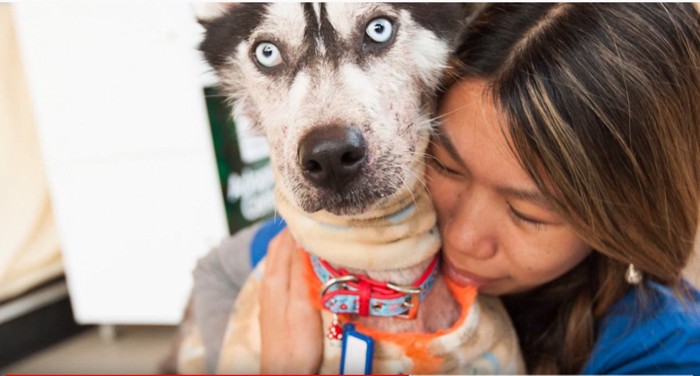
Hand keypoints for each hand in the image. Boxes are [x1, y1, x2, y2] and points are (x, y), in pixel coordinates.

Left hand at [259, 228, 323, 373]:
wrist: (284, 373)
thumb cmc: (296, 344)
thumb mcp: (301, 306)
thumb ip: (301, 272)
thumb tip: (302, 239)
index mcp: (275, 280)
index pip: (284, 240)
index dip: (298, 223)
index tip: (315, 209)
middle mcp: (269, 283)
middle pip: (278, 246)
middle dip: (294, 228)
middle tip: (314, 216)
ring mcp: (270, 294)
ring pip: (278, 258)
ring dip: (292, 242)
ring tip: (309, 232)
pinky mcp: (274, 305)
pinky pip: (281, 270)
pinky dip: (291, 258)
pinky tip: (302, 261)